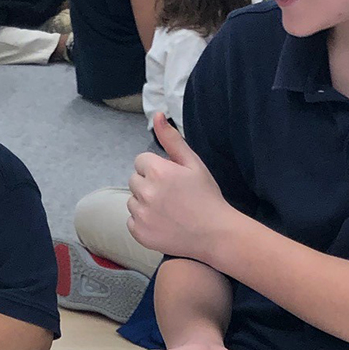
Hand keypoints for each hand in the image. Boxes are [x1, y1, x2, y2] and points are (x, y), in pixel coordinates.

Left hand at [127, 113, 228, 260]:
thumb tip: (157, 115)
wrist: (216, 234)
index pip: (141, 161)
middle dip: (149, 184)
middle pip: (135, 180)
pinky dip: (144, 222)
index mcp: (157, 171)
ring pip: (132, 200)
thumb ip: (171, 139)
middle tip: (172, 196)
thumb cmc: (206, 196)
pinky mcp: (139, 233)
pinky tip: (163, 223)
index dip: (157, 169)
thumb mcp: (193, 163)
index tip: (172, 180)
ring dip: (145, 203)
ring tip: (169, 210)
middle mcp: (145, 192)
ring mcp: (141, 214)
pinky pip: (132, 221)